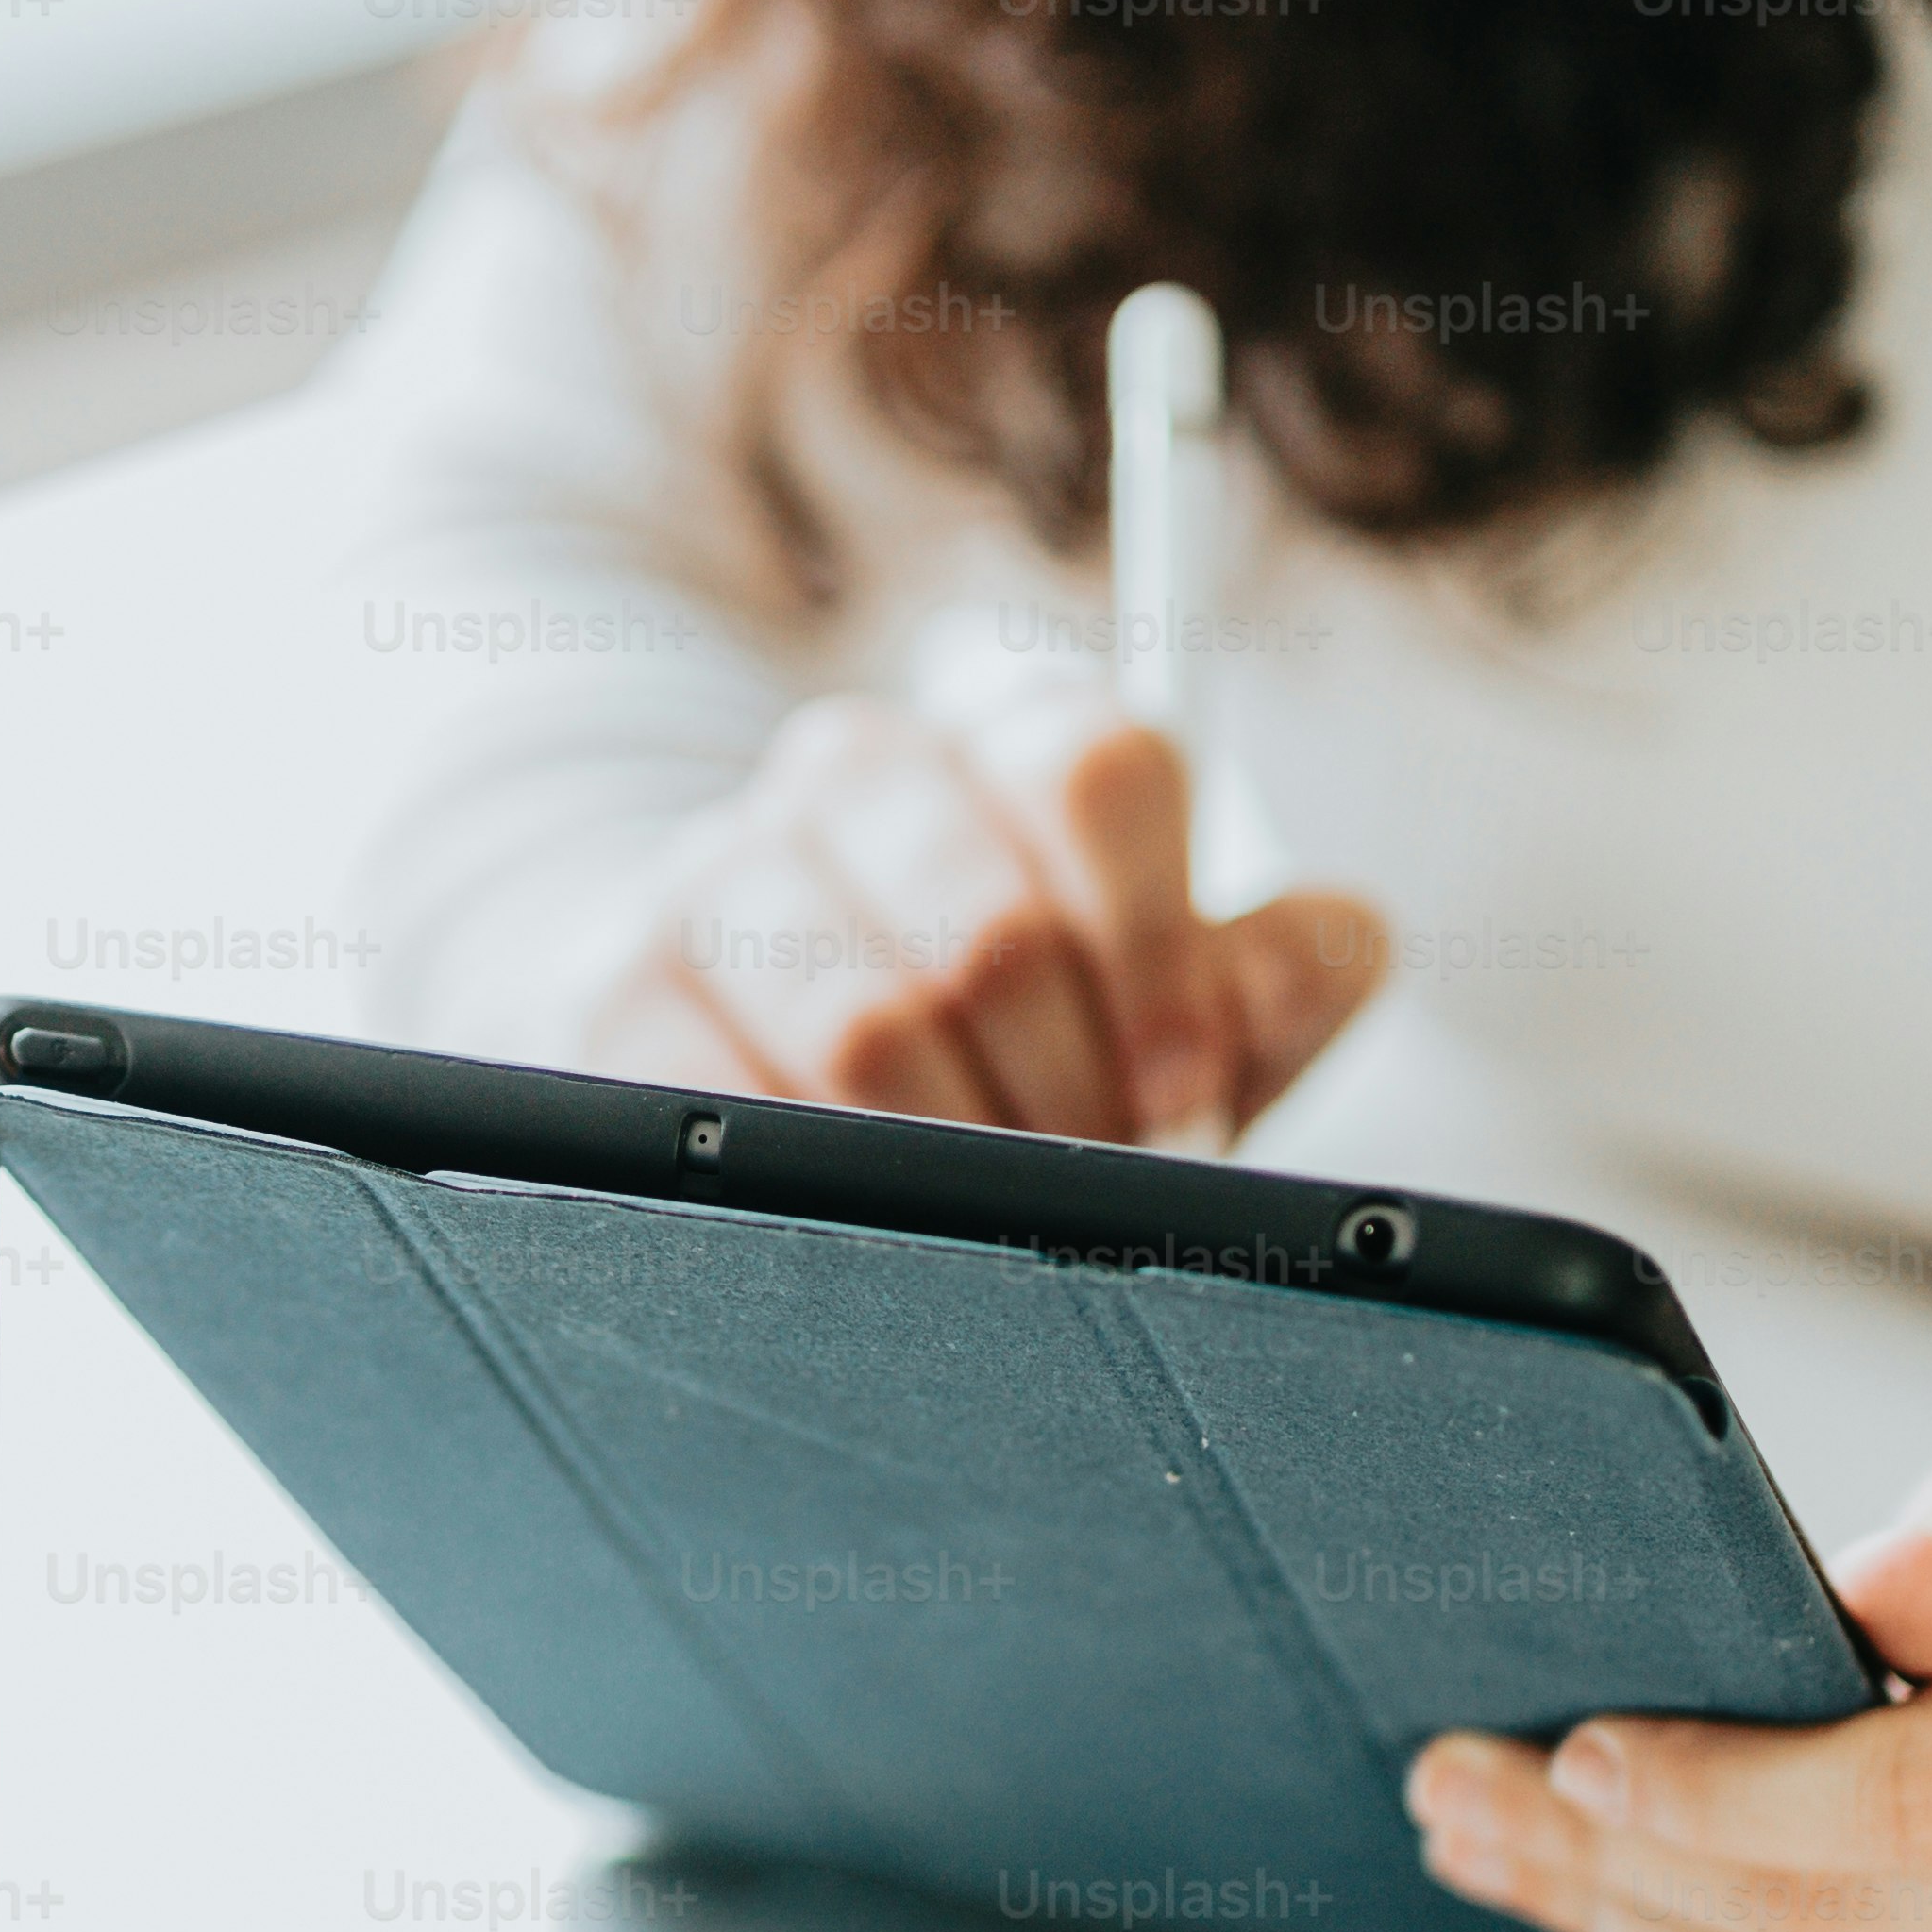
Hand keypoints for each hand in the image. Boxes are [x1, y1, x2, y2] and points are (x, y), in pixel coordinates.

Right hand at [593, 691, 1386, 1142]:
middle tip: (1080, 1163)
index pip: (1096, 766)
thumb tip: (1310, 948)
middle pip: (991, 926)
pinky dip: (820, 1174)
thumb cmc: (1031, 1048)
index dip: (1157, 949)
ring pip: (865, 1026)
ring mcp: (723, 863)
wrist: (799, 1075)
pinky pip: (731, 1096)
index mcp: (1014, 736)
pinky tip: (851, 1186)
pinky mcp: (622, 980)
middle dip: (1065, 1092)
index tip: (1184, 1077)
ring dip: (948, 1150)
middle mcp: (860, 769)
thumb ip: (1279, 979)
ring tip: (974, 1195)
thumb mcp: (1181, 1014)